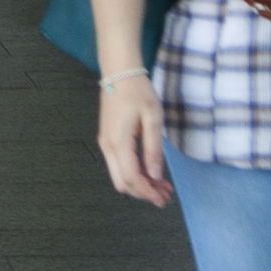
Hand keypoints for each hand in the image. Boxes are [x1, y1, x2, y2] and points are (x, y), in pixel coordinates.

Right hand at [94, 70, 171, 206]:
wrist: (119, 72)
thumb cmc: (138, 91)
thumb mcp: (152, 118)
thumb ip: (153, 149)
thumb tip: (155, 175)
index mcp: (118, 142)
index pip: (132, 178)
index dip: (148, 192)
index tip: (163, 198)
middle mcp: (108, 146)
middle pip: (122, 183)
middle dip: (143, 193)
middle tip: (165, 195)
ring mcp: (106, 143)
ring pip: (119, 175)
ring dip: (139, 184)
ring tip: (161, 185)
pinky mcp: (108, 139)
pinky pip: (118, 165)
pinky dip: (134, 173)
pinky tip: (150, 172)